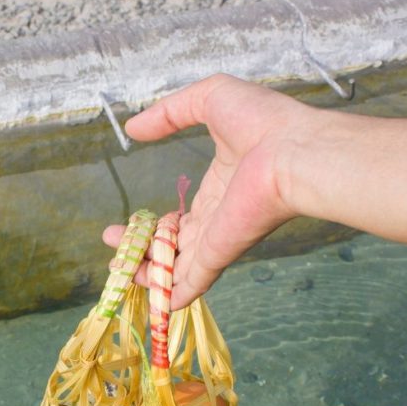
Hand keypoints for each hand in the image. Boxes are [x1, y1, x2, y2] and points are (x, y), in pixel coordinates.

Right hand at [103, 74, 320, 308]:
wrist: (293, 151)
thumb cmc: (263, 121)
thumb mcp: (209, 99)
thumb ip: (169, 113)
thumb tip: (134, 127)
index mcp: (220, 186)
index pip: (183, 217)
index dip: (155, 224)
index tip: (128, 224)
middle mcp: (218, 217)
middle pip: (173, 244)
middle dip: (140, 248)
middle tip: (112, 246)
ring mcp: (218, 239)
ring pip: (175, 266)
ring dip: (146, 272)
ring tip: (117, 270)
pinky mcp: (218, 253)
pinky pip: (190, 282)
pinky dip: (172, 296)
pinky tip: (156, 306)